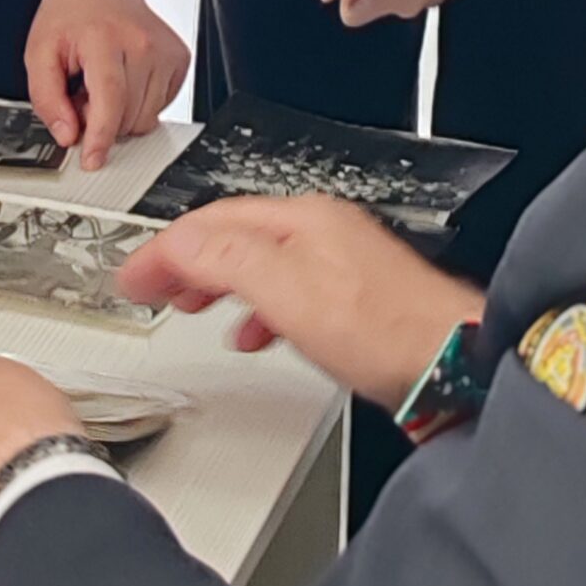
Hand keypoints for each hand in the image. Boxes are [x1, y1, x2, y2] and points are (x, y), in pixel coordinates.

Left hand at [25, 0, 188, 172]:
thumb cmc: (70, 18)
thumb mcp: (39, 54)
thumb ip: (47, 98)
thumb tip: (68, 135)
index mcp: (105, 40)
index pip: (110, 99)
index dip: (101, 136)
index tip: (92, 159)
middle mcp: (142, 45)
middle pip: (128, 116)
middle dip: (103, 122)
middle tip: (83, 97)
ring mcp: (165, 52)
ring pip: (147, 118)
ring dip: (122, 115)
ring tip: (103, 87)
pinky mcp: (179, 59)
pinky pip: (160, 106)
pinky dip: (140, 104)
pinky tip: (125, 82)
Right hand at [119, 193, 481, 408]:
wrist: (454, 365)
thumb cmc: (388, 329)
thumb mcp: (289, 291)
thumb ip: (228, 260)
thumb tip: (179, 243)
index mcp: (302, 220)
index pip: (211, 221)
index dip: (164, 248)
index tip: (132, 274)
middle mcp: (322, 231)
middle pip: (234, 235)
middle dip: (187, 260)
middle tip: (152, 286)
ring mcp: (339, 263)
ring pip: (259, 263)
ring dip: (217, 283)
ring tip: (191, 306)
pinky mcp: (352, 299)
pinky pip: (285, 290)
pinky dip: (256, 307)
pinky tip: (255, 332)